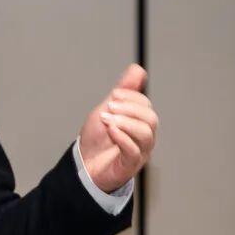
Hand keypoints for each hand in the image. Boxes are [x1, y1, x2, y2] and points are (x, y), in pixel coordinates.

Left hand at [78, 64, 157, 192]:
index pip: (146, 106)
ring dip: (125, 122)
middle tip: (109, 107)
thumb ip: (124, 91)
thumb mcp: (108, 109)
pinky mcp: (129, 165)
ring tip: (107, 119)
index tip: (114, 95)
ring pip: (146, 134)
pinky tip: (111, 130)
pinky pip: (134, 151)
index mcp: (139, 123)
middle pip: (150, 120)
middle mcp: (143, 138)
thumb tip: (137, 69)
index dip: (131, 97)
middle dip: (129, 109)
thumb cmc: (98, 138)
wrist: (84, 164)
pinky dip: (122, 137)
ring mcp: (139, 152)